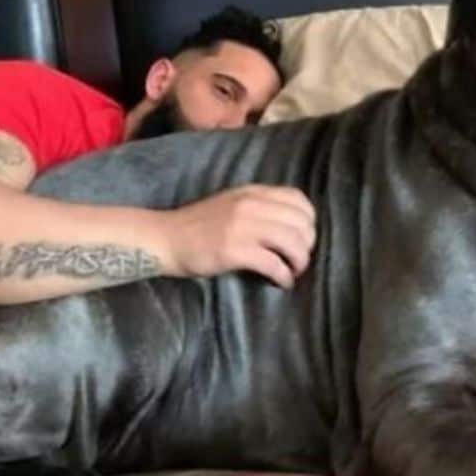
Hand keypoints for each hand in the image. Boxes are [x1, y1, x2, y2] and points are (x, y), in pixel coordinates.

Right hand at [163, 185, 316, 287]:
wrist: (167, 238)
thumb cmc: (200, 225)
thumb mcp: (234, 203)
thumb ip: (260, 207)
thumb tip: (293, 226)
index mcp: (253, 192)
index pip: (299, 200)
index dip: (309, 221)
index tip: (302, 238)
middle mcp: (252, 205)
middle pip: (301, 224)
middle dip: (307, 246)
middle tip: (298, 260)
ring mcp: (243, 227)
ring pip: (293, 243)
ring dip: (299, 262)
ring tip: (293, 272)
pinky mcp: (234, 251)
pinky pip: (274, 264)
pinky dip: (284, 276)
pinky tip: (281, 283)